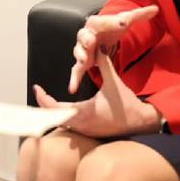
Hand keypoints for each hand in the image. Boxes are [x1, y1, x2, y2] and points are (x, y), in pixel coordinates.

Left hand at [37, 52, 161, 137]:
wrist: (141, 122)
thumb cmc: (127, 104)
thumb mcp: (114, 82)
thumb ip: (103, 64)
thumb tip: (98, 46)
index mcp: (86, 112)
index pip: (56, 109)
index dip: (44, 99)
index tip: (37, 88)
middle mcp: (82, 125)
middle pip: (54, 118)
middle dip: (43, 105)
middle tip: (38, 91)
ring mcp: (85, 132)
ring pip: (61, 124)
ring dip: (51, 113)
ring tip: (44, 99)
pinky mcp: (89, 134)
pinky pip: (70, 127)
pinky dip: (61, 118)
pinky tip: (57, 110)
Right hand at [68, 5, 158, 92]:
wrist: (102, 35)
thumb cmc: (112, 27)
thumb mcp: (126, 20)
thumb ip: (139, 15)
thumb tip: (155, 9)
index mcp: (97, 23)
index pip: (103, 21)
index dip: (112, 22)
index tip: (123, 22)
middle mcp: (87, 35)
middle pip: (84, 35)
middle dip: (86, 39)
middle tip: (91, 42)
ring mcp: (83, 49)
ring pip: (78, 52)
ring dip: (80, 56)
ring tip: (84, 61)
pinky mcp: (82, 63)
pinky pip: (76, 71)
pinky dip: (74, 80)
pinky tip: (73, 88)